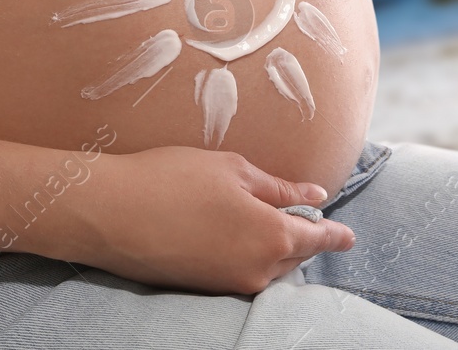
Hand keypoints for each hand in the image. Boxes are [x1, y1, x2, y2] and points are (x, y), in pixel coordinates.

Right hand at [58, 147, 353, 293]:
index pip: (318, 239)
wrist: (109, 212)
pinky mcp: (202, 288)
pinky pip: (242, 273)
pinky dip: (249, 255)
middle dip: (304, 238)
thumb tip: (315, 196)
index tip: (349, 236)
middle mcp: (256, 270)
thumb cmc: (172, 179)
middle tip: (307, 217)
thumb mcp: (235, 170)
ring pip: (268, 267)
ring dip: (274, 248)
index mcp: (272, 237)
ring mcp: (228, 283)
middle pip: (294, 256)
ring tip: (268, 221)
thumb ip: (280, 189)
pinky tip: (235, 233)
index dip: (335, 235)